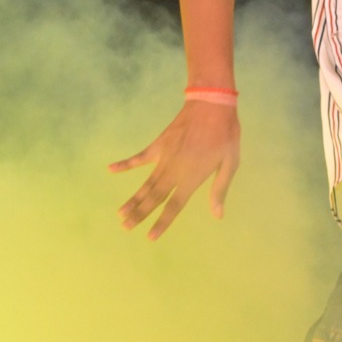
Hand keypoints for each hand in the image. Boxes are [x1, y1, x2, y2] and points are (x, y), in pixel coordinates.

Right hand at [108, 100, 239, 238]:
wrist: (211, 105)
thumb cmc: (225, 135)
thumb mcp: (230, 164)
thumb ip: (219, 189)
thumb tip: (218, 215)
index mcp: (192, 178)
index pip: (174, 206)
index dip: (162, 223)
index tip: (150, 237)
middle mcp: (174, 171)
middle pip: (153, 197)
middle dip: (139, 214)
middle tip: (126, 227)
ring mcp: (164, 157)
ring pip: (145, 183)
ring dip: (132, 198)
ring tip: (120, 213)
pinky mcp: (159, 145)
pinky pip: (139, 157)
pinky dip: (124, 164)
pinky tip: (110, 169)